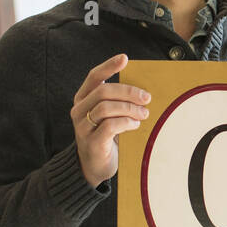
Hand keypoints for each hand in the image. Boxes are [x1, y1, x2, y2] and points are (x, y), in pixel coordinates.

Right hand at [72, 53, 150, 188]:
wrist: (94, 167)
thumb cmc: (107, 136)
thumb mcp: (111, 115)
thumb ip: (119, 101)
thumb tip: (144, 89)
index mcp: (83, 99)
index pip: (93, 77)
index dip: (109, 66)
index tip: (125, 59)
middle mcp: (79, 110)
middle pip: (103, 91)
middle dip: (128, 92)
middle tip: (147, 98)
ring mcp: (83, 127)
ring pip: (106, 107)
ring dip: (130, 108)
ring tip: (143, 114)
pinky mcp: (91, 142)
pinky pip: (110, 126)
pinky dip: (126, 123)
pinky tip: (135, 125)